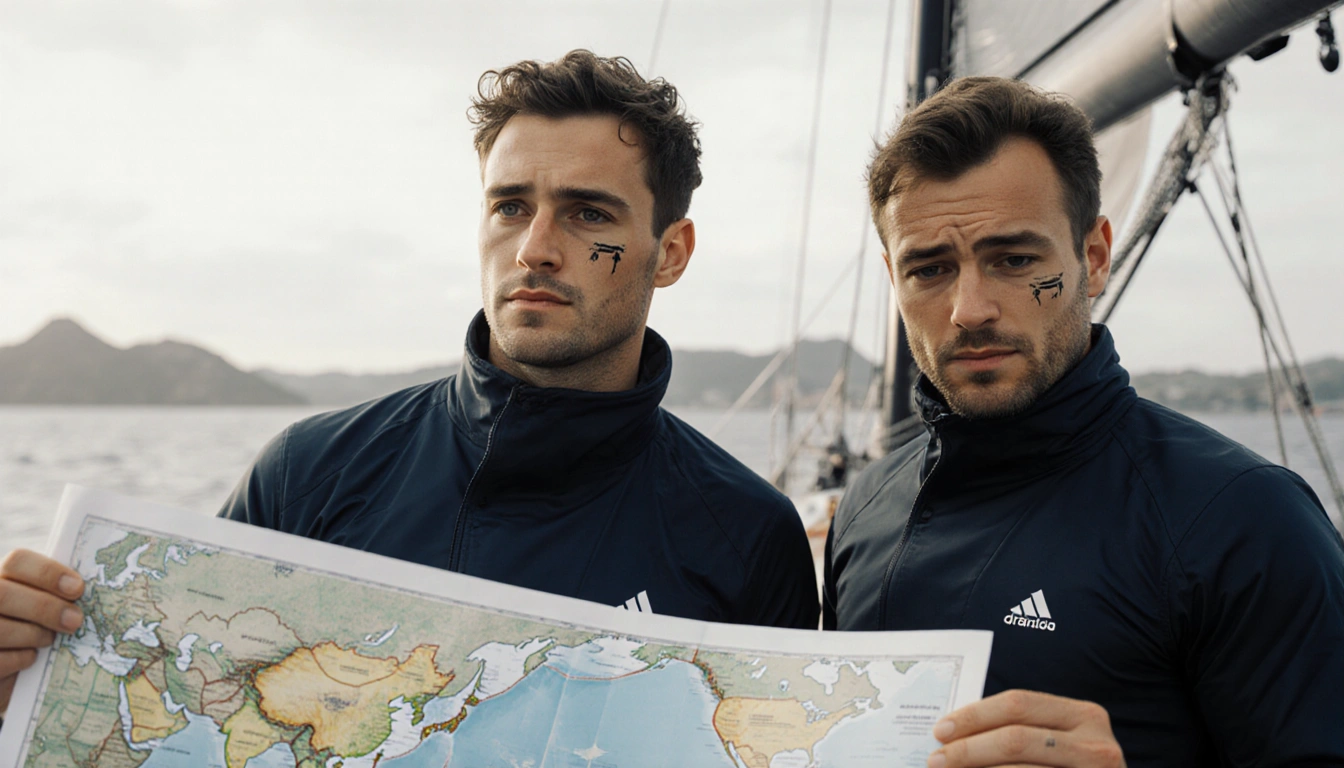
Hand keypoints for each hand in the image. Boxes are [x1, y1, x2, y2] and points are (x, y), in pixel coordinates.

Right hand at [0, 549, 83, 712]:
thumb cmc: (34, 629)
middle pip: (4, 594)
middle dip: (45, 608)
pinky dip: (22, 658)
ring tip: (50, 639)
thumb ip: (57, 593)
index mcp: (1, 577)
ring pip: (1, 629)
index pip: (17, 561)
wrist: (12, 669)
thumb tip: (86, 588)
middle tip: (75, 621)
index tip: (77, 588)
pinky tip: (32, 658)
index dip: (48, 572)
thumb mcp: (45, 605)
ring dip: (35, 635)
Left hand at [928, 689, 1125, 767]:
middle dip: (968, 749)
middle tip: (936, 759)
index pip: (1018, 704)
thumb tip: (954, 733)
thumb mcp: (1058, 742)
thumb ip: (1020, 730)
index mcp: (1084, 715)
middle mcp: (1096, 744)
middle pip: (1015, 738)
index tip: (940, 730)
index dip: (974, 716)